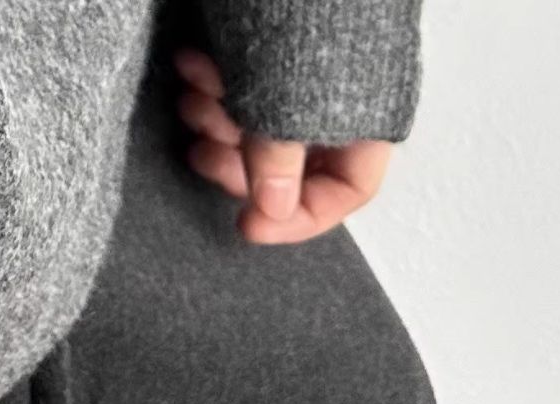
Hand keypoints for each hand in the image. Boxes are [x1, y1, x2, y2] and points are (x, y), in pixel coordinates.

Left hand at [174, 49, 394, 245]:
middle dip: (239, 162)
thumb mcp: (283, 97)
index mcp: (366, 116)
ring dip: (216, 118)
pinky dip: (213, 84)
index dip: (297, 219)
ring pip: (256, 127)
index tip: (244, 227)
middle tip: (202, 152)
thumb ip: (278, 160)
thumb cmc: (303, 13)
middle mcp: (339, 102)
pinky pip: (239, 89)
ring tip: (193, 92)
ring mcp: (304, 77)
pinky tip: (193, 64)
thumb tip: (271, 215)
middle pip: (290, 166)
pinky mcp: (268, 54)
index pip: (344, 193)